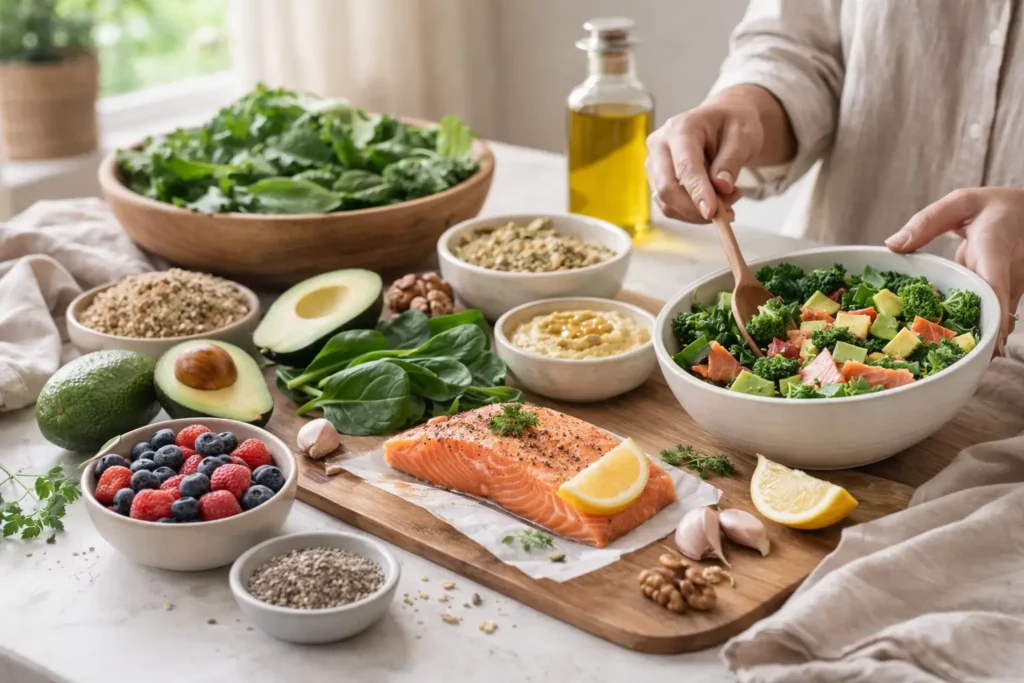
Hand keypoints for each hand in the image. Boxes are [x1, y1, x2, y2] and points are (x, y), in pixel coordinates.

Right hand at [646, 92, 761, 222]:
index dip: (698, 191)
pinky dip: (692, 213)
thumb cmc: (733, 124)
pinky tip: (714, 203)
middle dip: (695, 209)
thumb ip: (732, 160)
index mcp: (680, 128)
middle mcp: (659, 145)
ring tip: (727, 202)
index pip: (685, 166)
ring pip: (667, 203)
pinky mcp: (656, 180)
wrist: (722, 121)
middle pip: (667, 188)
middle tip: (727, 213)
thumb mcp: (743, 136)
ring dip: (696, 213)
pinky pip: (670, 207)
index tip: (712, 212)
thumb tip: (721, 187)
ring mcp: (654, 164)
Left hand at [886, 187, 1023, 349]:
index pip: (997, 286)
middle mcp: (1010, 274)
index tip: (988, 345)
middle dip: (981, 341)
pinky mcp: (1008, 296)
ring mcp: (1014, 288)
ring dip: (979, 341)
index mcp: (996, 250)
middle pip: (998, 315)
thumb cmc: (995, 206)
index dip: (992, 317)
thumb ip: (927, 222)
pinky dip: (979, 332)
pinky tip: (957, 350)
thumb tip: (892, 245)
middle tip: (958, 366)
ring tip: (953, 364)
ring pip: (999, 321)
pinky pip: (994, 317)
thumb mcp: (962, 202)